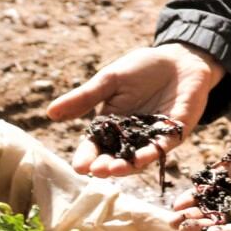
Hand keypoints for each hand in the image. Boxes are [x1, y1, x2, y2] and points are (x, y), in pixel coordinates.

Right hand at [46, 44, 224, 176]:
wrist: (179, 59)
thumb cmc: (142, 69)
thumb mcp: (109, 81)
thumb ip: (85, 98)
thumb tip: (50, 112)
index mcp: (111, 125)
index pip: (95, 145)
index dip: (86, 156)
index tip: (79, 167)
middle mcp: (130, 137)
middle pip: (114, 157)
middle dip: (105, 166)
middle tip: (96, 171)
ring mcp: (152, 137)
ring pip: (137, 158)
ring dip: (125, 166)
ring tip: (113, 170)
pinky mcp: (174, 133)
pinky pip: (162, 147)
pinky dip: (151, 153)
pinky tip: (140, 159)